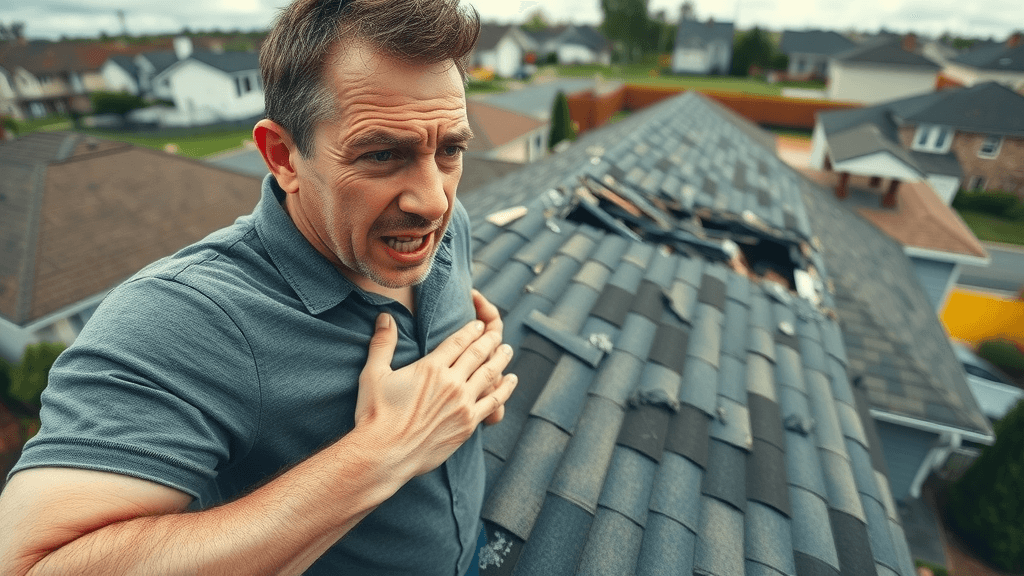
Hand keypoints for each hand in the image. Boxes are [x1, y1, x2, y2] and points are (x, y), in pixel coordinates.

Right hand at [355, 312, 515, 477]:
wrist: (384, 453)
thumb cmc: (375, 414)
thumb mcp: (374, 373)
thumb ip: (383, 343)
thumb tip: (385, 316)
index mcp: (431, 367)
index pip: (458, 341)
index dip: (470, 330)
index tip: (478, 324)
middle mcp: (451, 382)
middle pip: (478, 354)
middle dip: (489, 340)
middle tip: (496, 333)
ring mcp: (463, 404)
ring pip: (489, 374)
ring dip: (501, 359)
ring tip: (508, 350)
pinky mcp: (468, 424)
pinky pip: (494, 401)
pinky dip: (505, 389)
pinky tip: (512, 380)